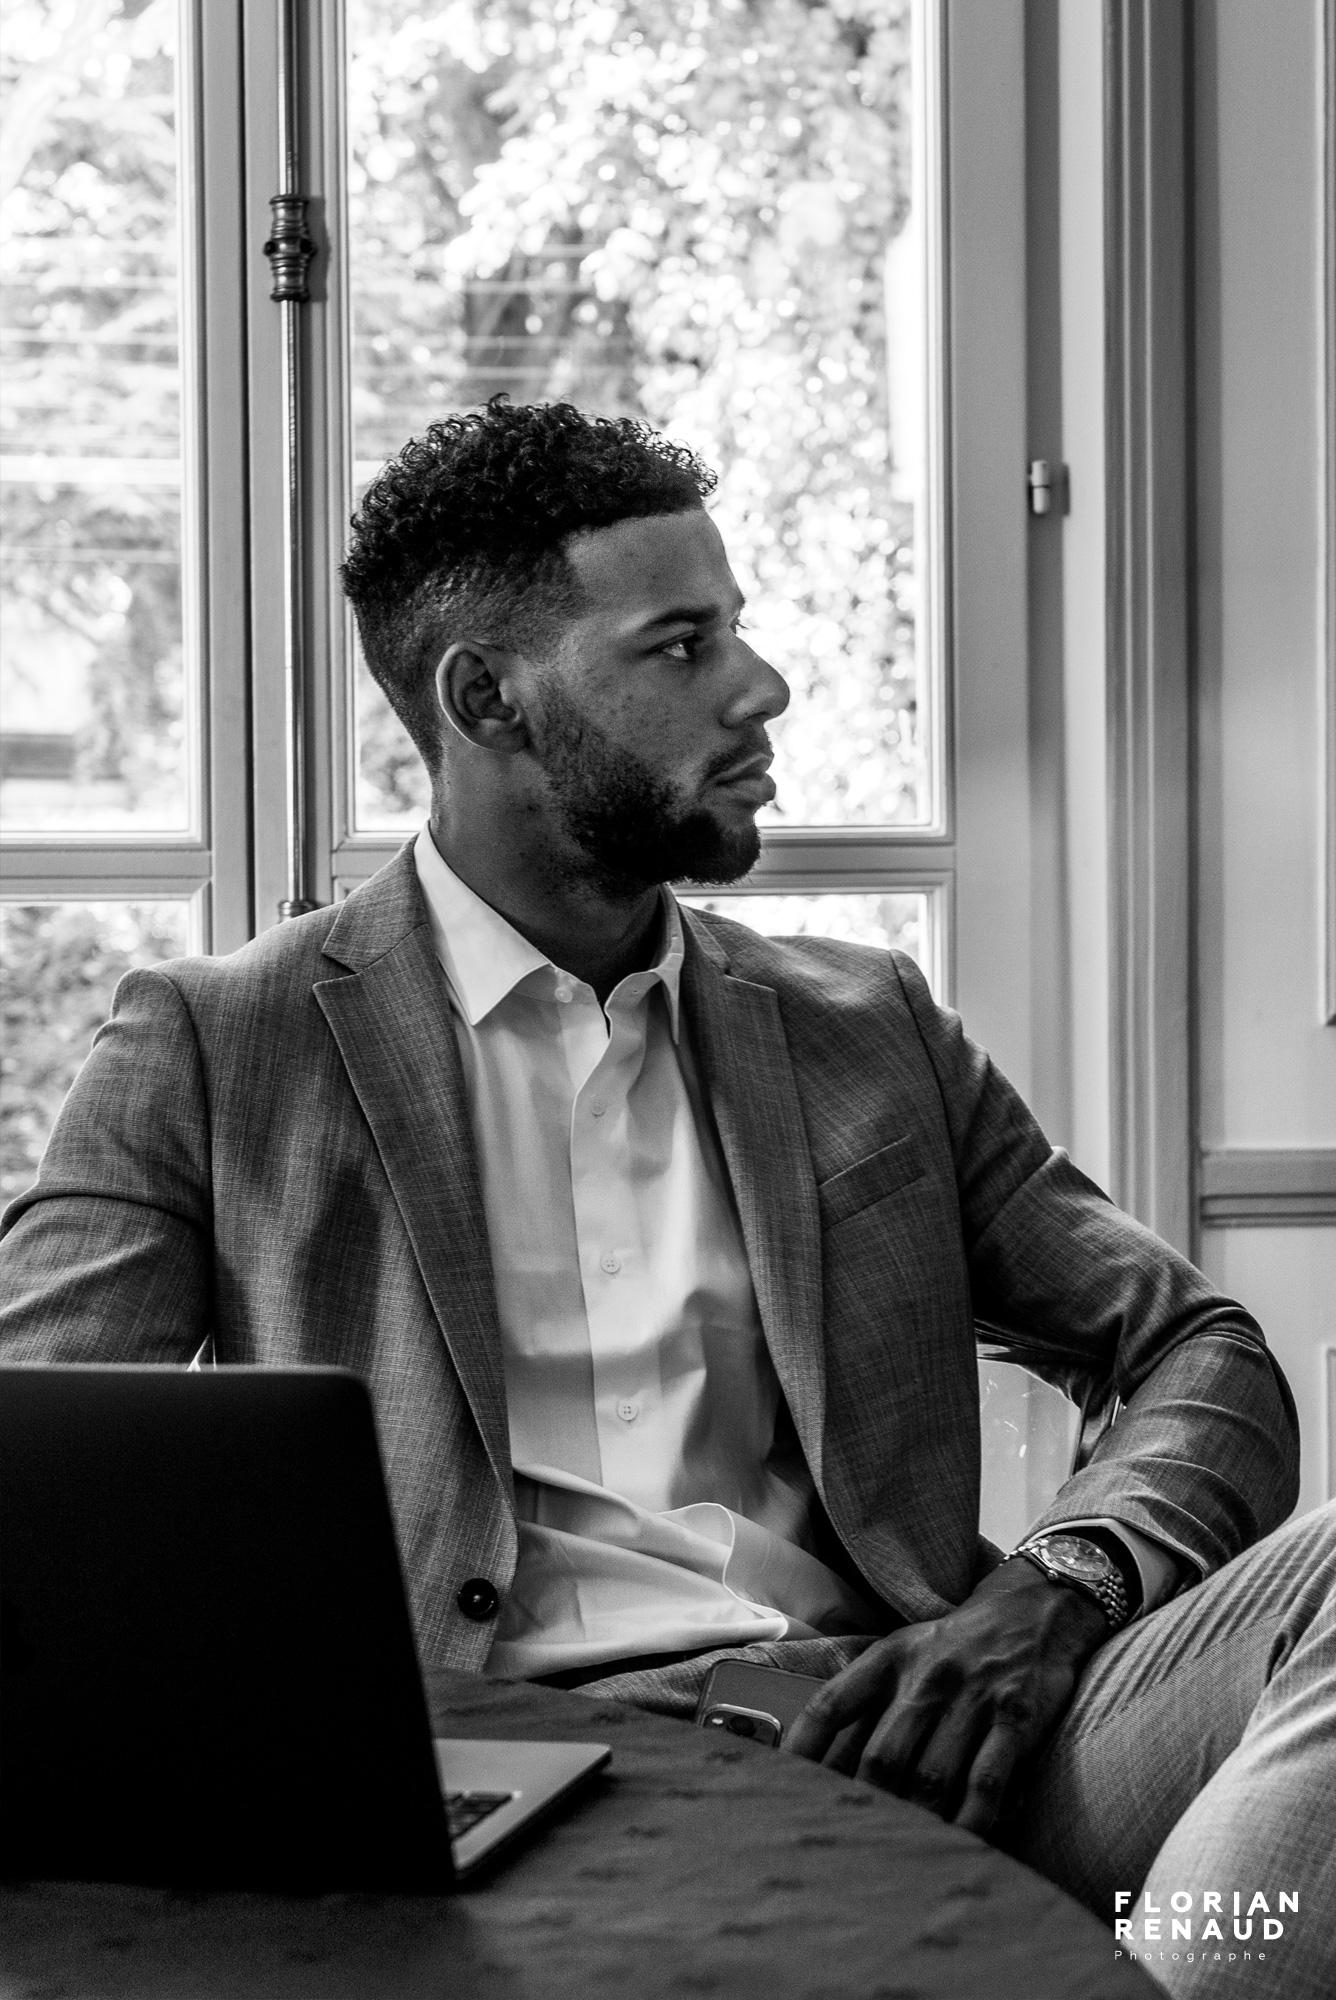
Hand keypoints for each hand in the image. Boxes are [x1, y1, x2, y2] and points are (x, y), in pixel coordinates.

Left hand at [784, 1558, 1108, 1834]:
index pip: (832, 1705)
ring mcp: (973, 1696)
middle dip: (867, 1807)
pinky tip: (960, 1843)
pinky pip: (988, 1779)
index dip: (803, 1751)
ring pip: (932, 1776)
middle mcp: (926, 1676)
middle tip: (853, 1846)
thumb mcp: (903, 1654)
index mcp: (888, 1658)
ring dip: (917, 1822)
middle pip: (883, 1756)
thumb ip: (867, 1701)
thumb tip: (817, 1761)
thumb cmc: (952, 1648)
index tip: (782, 1790)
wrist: (1032, 1612)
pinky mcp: (1016, 1716)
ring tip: (902, 1857)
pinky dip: (972, 1819)